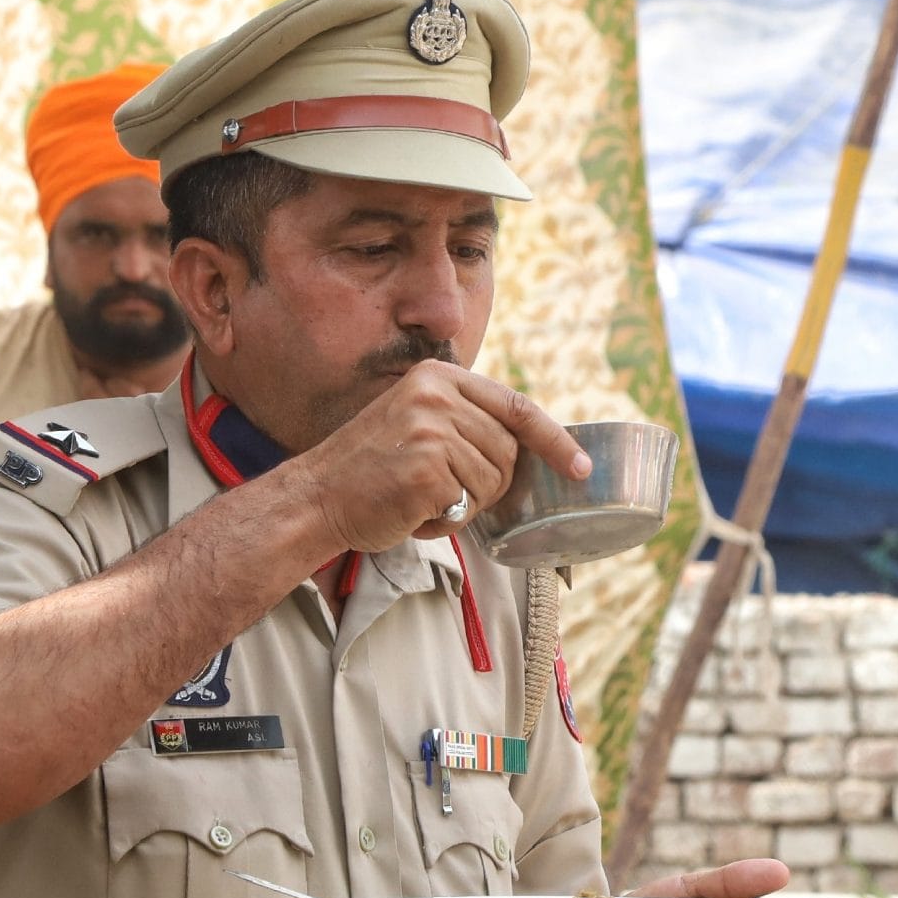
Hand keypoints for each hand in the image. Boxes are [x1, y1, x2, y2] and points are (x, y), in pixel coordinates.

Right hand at [281, 364, 589, 551]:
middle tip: (441, 491)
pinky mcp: (427, 467)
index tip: (580, 467)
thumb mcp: (419, 423)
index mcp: (438, 378)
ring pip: (493, 481)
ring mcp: (432, 429)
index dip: (555, 440)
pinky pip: (468, 504)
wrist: (316, 497)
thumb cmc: (372, 471)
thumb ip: (466, 423)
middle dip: (488, 485)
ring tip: (421, 498)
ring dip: (466, 504)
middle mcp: (436, 395)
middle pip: (509, 452)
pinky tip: (413, 511)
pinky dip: (446, 519)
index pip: (516, 406)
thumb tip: (531, 448)